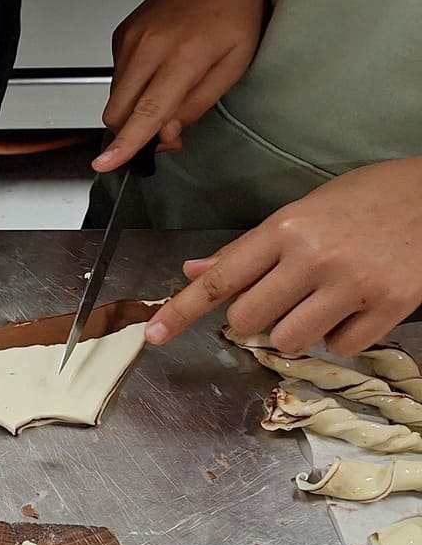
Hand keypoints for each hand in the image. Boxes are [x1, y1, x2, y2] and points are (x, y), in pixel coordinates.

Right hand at [93, 0, 264, 172]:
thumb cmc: (233, 13)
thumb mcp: (235, 64)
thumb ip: (199, 104)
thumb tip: (168, 134)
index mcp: (183, 56)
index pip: (147, 112)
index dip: (126, 143)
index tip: (105, 162)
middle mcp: (149, 47)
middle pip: (119, 112)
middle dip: (134, 131)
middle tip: (167, 130)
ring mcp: (130, 40)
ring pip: (115, 98)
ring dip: (135, 108)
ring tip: (167, 93)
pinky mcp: (121, 37)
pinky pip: (116, 78)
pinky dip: (133, 87)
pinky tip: (159, 71)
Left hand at [147, 157, 421, 356]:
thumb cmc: (371, 197)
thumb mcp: (306, 209)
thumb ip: (251, 247)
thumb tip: (196, 269)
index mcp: (287, 228)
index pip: (221, 278)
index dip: (181, 310)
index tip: (154, 334)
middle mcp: (314, 257)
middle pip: (247, 319)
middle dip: (254, 319)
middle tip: (280, 299)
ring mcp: (353, 283)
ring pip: (289, 341)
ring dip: (296, 333)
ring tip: (320, 304)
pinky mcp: (391, 305)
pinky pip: (342, 347)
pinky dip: (342, 338)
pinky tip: (354, 310)